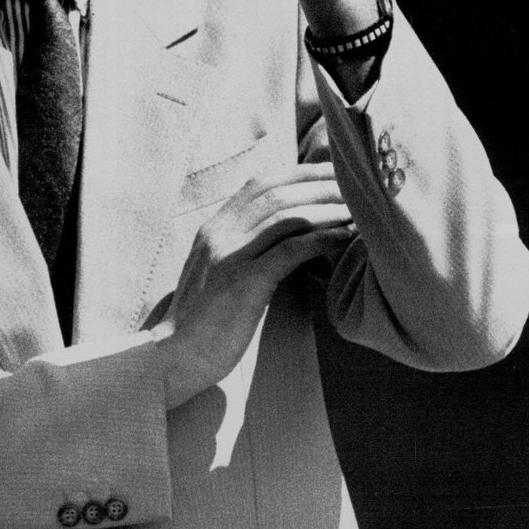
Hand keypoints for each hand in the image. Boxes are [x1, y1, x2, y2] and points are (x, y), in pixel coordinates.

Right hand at [151, 163, 354, 408]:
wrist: (171, 356)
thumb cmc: (202, 323)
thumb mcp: (217, 274)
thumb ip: (240, 250)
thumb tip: (281, 242)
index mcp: (214, 228)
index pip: (259, 184)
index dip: (297, 173)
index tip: (329, 172)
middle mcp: (220, 233)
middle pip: (276, 193)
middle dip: (318, 185)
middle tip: (354, 183)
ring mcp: (229, 255)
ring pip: (284, 215)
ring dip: (325, 208)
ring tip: (357, 208)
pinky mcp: (243, 281)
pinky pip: (289, 250)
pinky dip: (321, 239)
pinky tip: (345, 237)